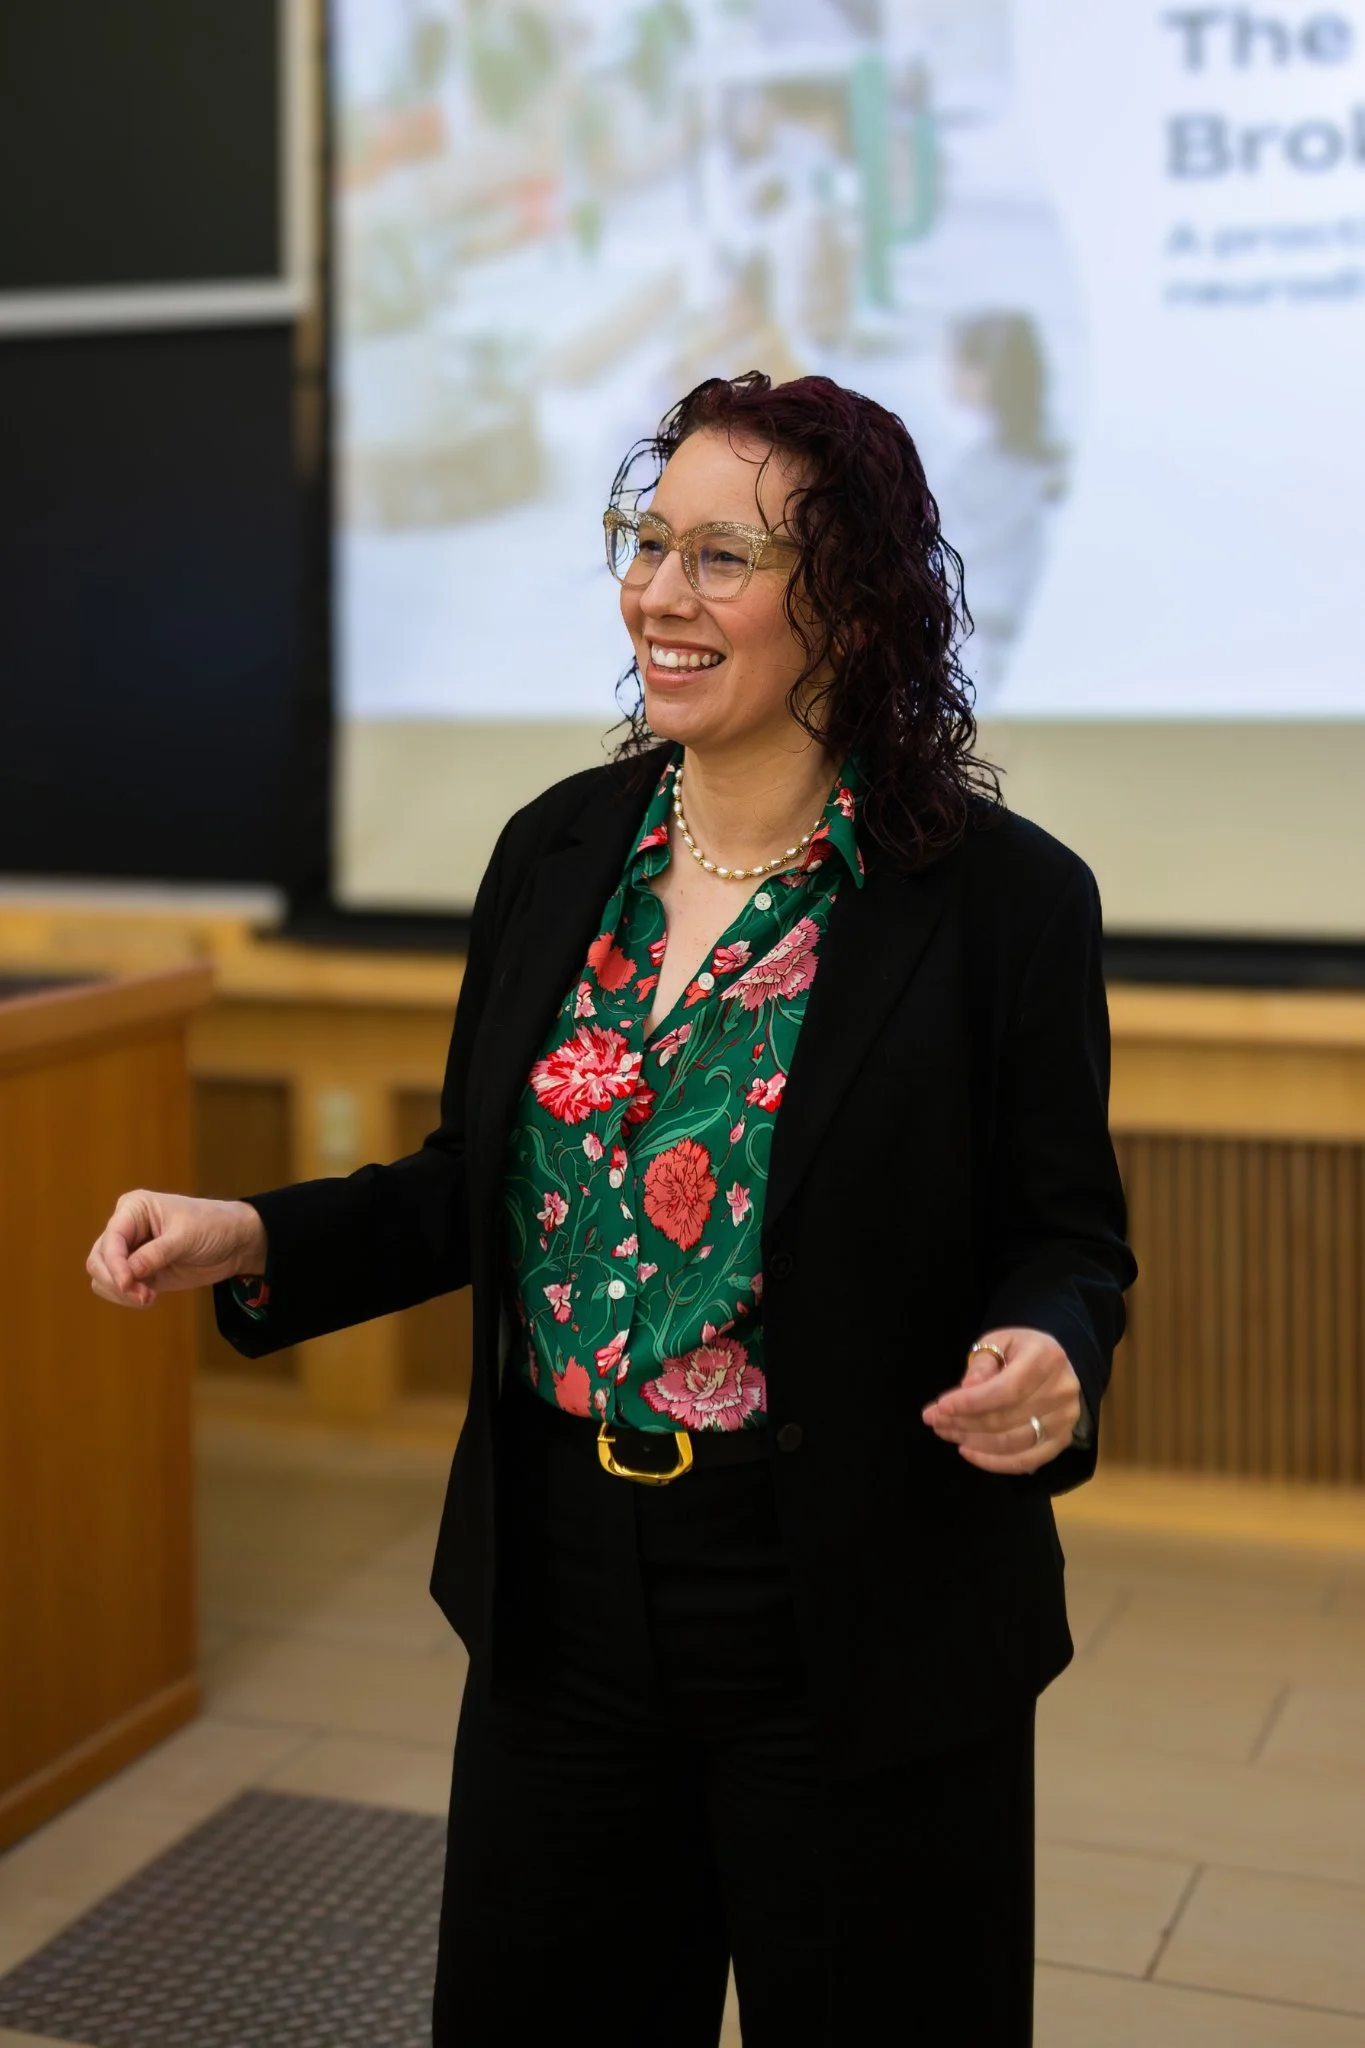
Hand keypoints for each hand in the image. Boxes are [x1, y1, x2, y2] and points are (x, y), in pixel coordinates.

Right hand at [86, 1191, 267, 1309]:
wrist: (236, 1243)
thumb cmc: (213, 1226)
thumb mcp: (186, 1238)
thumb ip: (156, 1255)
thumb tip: (127, 1273)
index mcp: (133, 1209)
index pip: (111, 1239)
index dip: (114, 1264)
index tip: (127, 1285)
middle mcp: (126, 1228)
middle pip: (98, 1259)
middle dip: (115, 1280)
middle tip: (141, 1295)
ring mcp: (131, 1251)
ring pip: (103, 1276)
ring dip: (120, 1292)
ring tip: (148, 1297)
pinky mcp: (140, 1272)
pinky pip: (118, 1288)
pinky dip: (127, 1297)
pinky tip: (150, 1297)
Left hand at [921, 1328, 1081, 1474]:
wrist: (1055, 1362)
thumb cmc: (1020, 1350)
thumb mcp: (998, 1342)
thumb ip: (982, 1364)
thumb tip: (967, 1389)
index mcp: (1047, 1359)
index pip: (1006, 1389)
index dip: (971, 1402)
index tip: (940, 1407)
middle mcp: (1061, 1391)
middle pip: (1005, 1418)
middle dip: (963, 1422)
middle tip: (934, 1421)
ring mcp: (1065, 1420)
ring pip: (1012, 1442)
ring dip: (973, 1441)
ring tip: (946, 1432)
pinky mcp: (1061, 1440)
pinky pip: (1025, 1461)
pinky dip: (993, 1462)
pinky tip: (968, 1451)